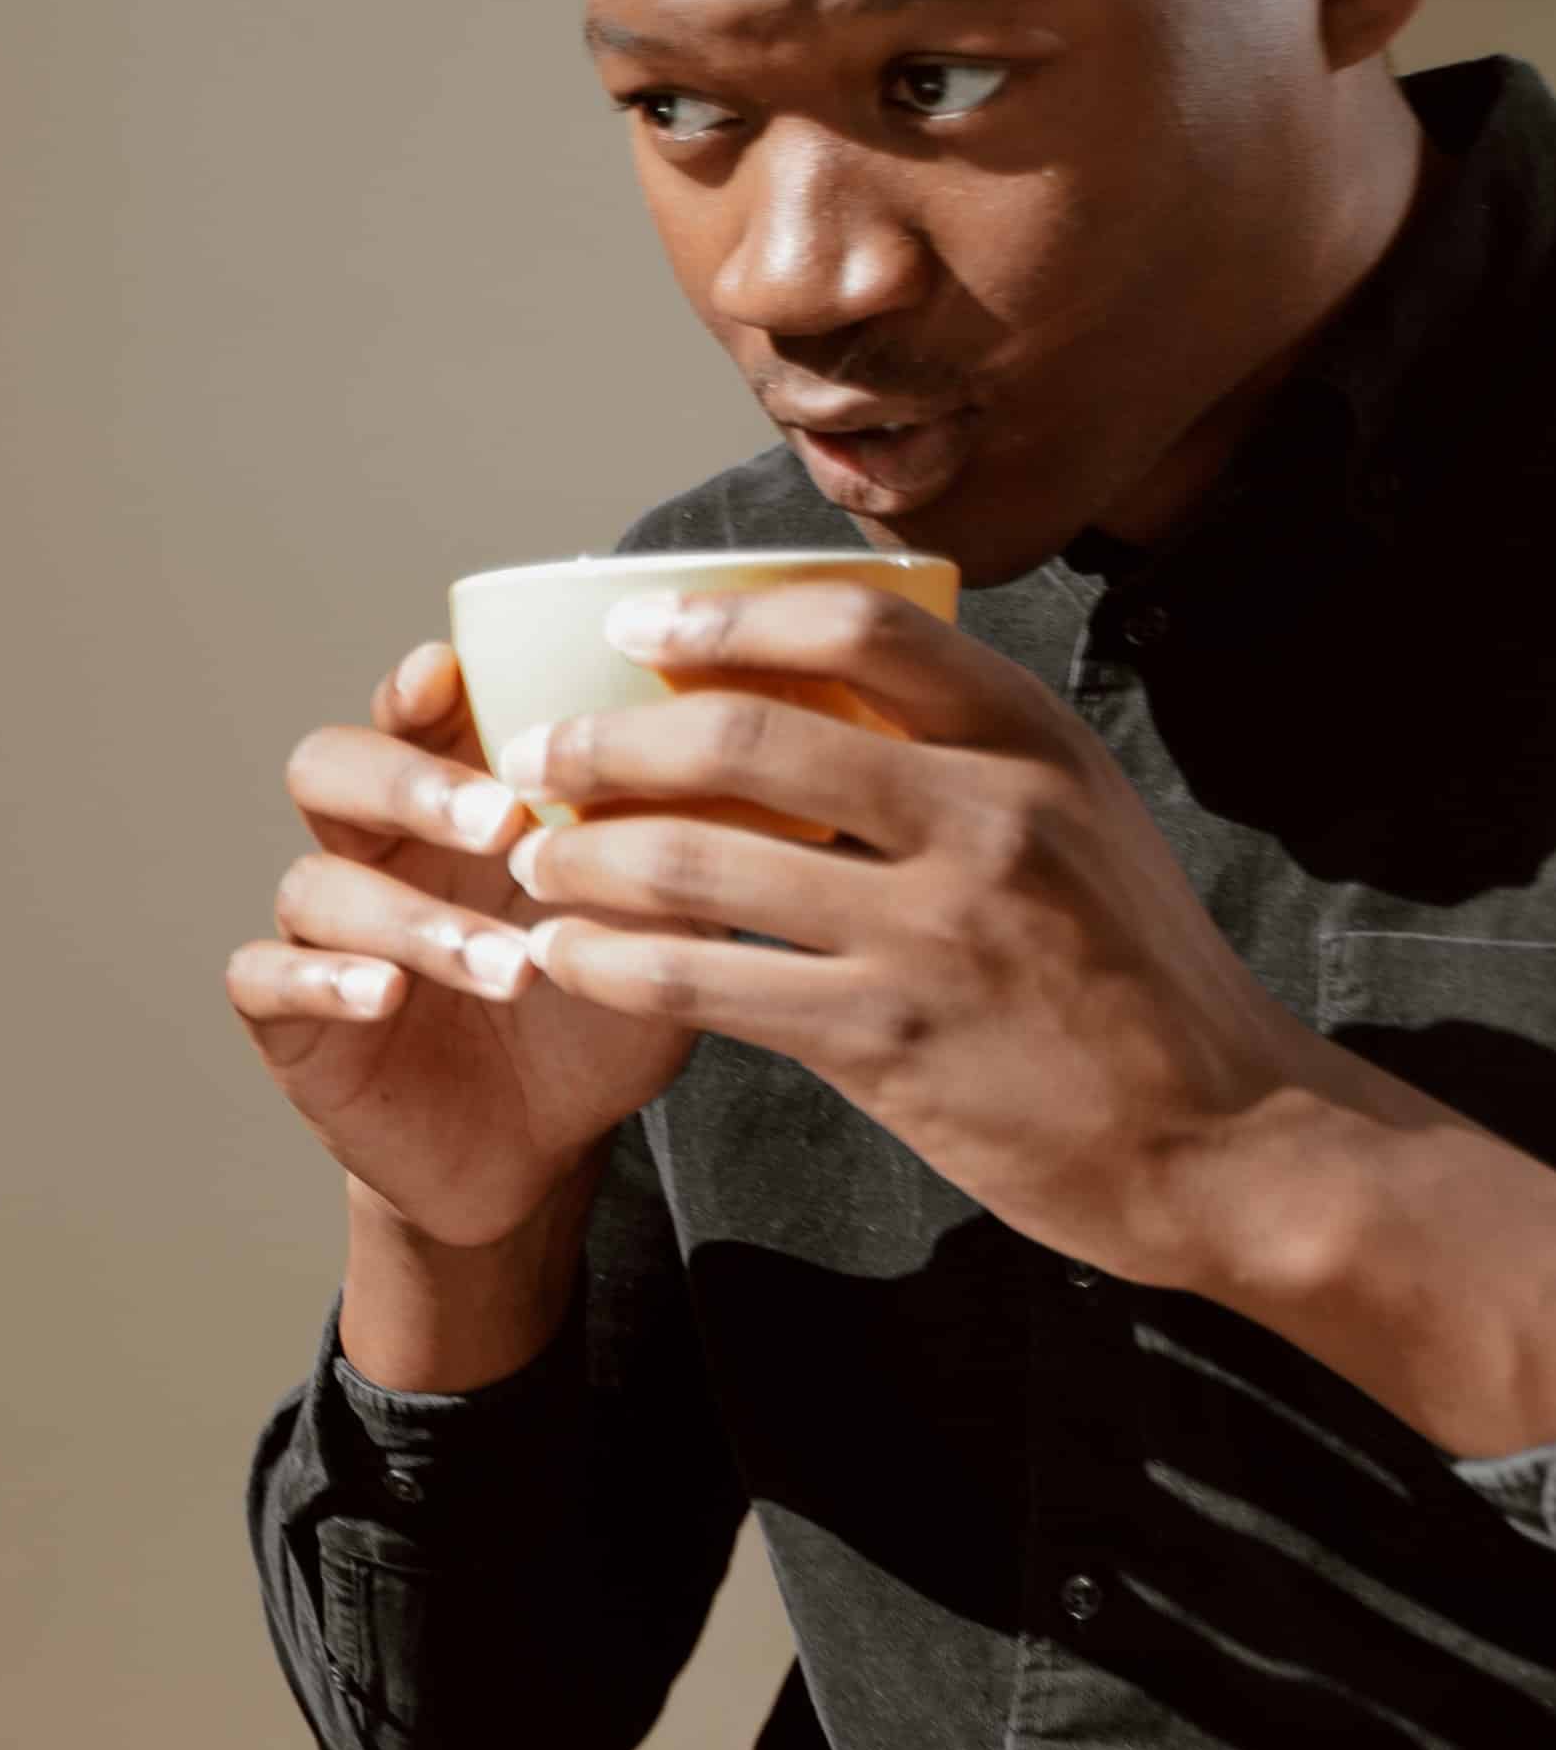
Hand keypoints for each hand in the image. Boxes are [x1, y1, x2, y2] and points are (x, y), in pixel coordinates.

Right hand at [237, 642, 700, 1248]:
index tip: (452, 676)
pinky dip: (321, 978)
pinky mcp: (289, 1019)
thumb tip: (725, 753)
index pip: (412, 715)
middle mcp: (376, 850)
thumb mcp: (657, 928)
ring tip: (509, 969)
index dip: (417, 688)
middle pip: (330, 769)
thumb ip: (668, 846)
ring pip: (317, 882)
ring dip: (413, 917)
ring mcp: (323, 931)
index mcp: (453, 804)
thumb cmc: (595, 1018)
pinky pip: (265, 975)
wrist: (544, 1153)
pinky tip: (384, 994)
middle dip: (408, 784)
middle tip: (503, 823)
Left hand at [499, 583, 1323, 1286]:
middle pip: (748, 737)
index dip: (726, 615)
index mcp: (1033, 741)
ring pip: (701, 859)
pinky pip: (703, 981)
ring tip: (530, 858)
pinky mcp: (889, 1038)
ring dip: (584, 854)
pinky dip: (608, 961)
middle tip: (535, 755)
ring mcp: (939, 929)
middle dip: (611, 741)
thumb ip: (961, 757)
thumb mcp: (1076, 820)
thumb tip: (804, 692)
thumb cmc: (1123, 970)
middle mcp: (989, 816)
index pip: (861, 627)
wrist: (1219, 1134)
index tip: (632, 622)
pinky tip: (561, 955)